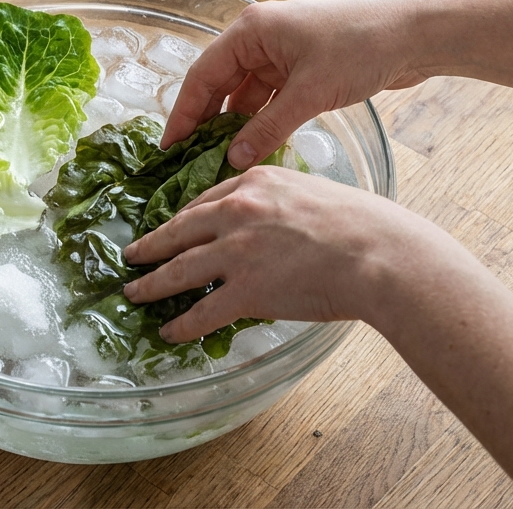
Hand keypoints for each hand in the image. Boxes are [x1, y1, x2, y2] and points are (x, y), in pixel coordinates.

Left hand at [121, 166, 466, 342]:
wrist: (381, 255)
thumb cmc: (362, 225)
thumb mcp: (311, 192)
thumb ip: (281, 203)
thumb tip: (272, 225)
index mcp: (254, 180)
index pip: (204, 200)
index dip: (181, 220)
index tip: (168, 229)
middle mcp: (236, 210)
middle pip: (178, 231)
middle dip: (150, 247)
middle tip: (131, 256)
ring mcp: (237, 251)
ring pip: (178, 270)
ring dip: (151, 285)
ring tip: (133, 293)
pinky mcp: (245, 290)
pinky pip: (200, 311)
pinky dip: (180, 324)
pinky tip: (168, 331)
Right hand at [162, 0, 426, 167]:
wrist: (414, 35)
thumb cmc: (360, 48)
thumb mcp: (309, 93)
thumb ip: (267, 128)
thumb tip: (233, 160)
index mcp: (251, 30)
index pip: (202, 75)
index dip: (183, 113)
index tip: (169, 148)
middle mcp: (259, 38)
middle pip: (218, 85)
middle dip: (204, 122)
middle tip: (187, 160)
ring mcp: (279, 54)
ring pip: (243, 96)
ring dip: (234, 127)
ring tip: (218, 162)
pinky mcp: (299, 70)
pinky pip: (267, 100)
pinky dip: (260, 123)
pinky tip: (253, 150)